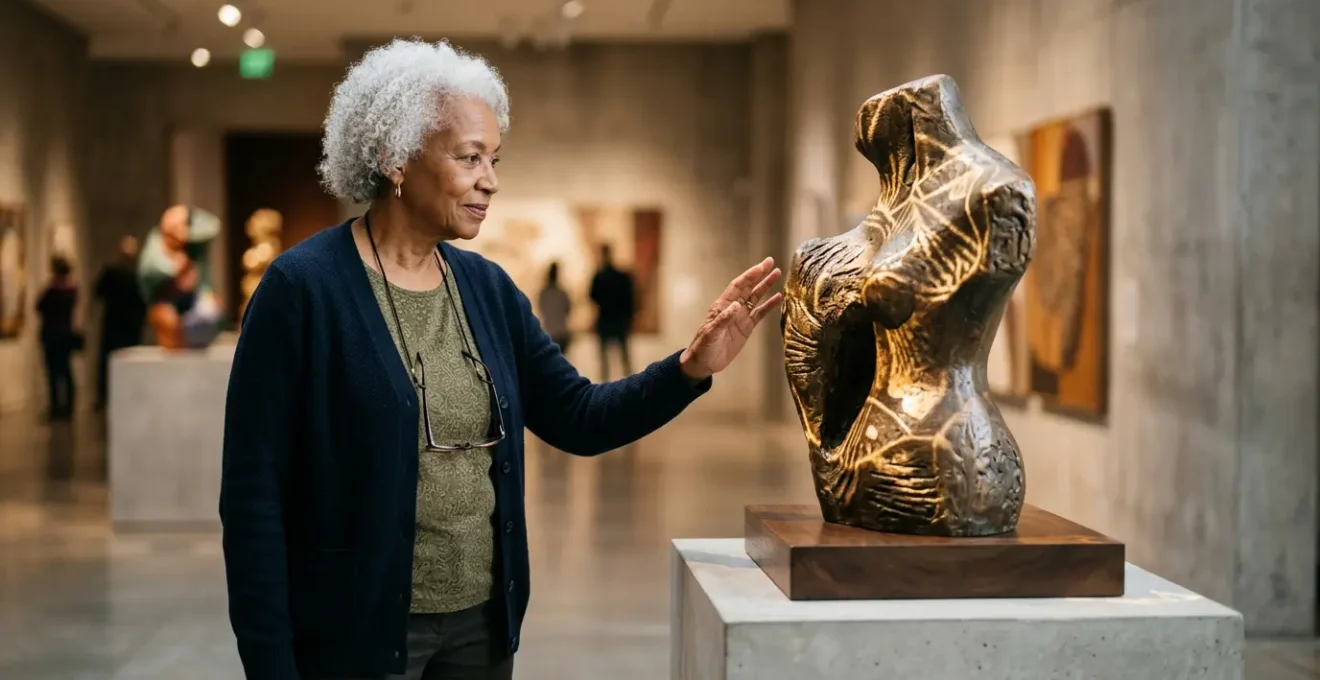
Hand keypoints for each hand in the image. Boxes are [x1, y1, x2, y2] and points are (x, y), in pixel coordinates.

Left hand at [679, 257, 783, 381]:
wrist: (704, 363)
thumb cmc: (703, 347)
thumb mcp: (711, 333)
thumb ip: (723, 319)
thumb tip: (736, 306)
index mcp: (722, 305)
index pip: (738, 286)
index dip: (750, 276)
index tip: (761, 267)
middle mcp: (733, 308)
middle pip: (749, 287)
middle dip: (760, 275)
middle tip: (772, 262)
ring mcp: (741, 317)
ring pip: (756, 297)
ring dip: (766, 286)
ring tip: (777, 274)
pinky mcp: (747, 327)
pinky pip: (760, 313)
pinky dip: (769, 305)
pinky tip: (778, 297)